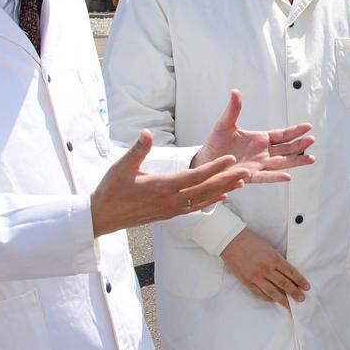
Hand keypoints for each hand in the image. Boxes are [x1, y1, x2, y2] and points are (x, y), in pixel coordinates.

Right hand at [91, 133, 250, 236]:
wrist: (102, 217)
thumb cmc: (111, 190)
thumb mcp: (121, 167)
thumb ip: (138, 150)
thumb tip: (146, 132)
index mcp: (161, 186)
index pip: (194, 176)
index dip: (214, 168)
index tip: (230, 159)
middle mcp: (170, 200)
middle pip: (204, 189)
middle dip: (226, 179)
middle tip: (246, 171)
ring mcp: (170, 210)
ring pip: (203, 199)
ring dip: (222, 190)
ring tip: (241, 182)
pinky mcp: (168, 215)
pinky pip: (194, 208)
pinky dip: (210, 201)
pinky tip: (222, 197)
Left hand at [193, 90, 313, 183]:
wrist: (205, 161)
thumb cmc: (215, 144)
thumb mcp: (224, 124)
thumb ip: (233, 109)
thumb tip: (236, 92)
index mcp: (260, 140)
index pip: (282, 135)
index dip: (295, 131)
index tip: (308, 127)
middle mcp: (262, 153)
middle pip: (286, 149)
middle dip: (299, 145)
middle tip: (312, 140)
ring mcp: (258, 165)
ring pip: (281, 163)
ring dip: (295, 161)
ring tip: (310, 159)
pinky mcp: (249, 176)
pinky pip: (265, 176)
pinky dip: (275, 177)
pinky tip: (288, 176)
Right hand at [221, 229, 310, 305]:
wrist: (231, 241)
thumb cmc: (251, 241)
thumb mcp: (268, 248)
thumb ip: (277, 260)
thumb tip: (287, 272)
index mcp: (274, 258)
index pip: (291, 272)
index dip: (300, 281)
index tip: (307, 287)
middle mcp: (266, 269)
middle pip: (284, 284)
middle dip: (295, 292)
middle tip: (302, 299)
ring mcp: (256, 276)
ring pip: (273, 292)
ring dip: (283, 300)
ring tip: (290, 305)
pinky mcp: (247, 281)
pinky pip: (260, 293)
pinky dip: (268, 298)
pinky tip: (273, 301)